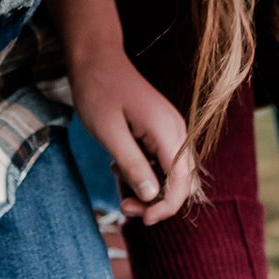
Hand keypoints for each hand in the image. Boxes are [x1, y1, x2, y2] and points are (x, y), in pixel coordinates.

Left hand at [70, 49, 193, 224]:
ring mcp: (172, 129)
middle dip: (156, 201)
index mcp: (167, 131)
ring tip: (116, 175)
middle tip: (124, 206)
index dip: (165, 208)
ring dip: (149, 186)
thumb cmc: (98, 92)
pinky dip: (145, 170)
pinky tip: (120, 163)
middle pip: (182, 182)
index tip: (141, 220)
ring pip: (172, 174)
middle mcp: (177, 131)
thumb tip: (152, 198)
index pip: (182, 183)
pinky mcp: (162, 129)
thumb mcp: (109, 134)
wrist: (96, 58)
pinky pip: (163, 160)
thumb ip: (133, 165)